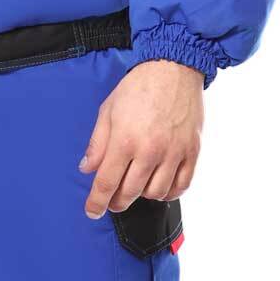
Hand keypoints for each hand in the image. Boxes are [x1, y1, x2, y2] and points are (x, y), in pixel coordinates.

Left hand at [78, 59, 202, 217]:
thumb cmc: (138, 87)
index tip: (92, 211)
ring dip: (142, 196)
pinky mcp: (192, 151)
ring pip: (156, 193)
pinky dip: (169, 192)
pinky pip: (182, 185)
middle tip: (112, 200)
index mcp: (124, 140)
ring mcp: (173, 152)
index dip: (97, 202)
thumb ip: (97, 143)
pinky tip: (160, 187)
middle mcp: (150, 150)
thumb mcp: (108, 111)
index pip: (106, 182)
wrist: (173, 69)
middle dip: (117, 202)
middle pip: (130, 192)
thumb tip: (87, 168)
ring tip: (137, 187)